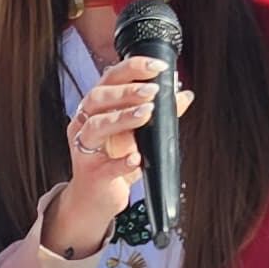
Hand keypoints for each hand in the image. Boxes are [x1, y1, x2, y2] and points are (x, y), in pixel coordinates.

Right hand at [36, 54, 181, 257]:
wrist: (95, 199)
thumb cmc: (114, 161)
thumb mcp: (138, 134)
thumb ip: (160, 114)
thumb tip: (183, 94)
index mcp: (97, 108)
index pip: (110, 78)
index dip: (133, 68)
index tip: (158, 67)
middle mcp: (85, 123)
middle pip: (98, 97)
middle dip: (126, 91)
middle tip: (152, 91)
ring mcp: (85, 148)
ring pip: (96, 126)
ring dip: (122, 118)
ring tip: (146, 114)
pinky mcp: (91, 174)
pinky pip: (105, 166)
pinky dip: (121, 162)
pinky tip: (137, 158)